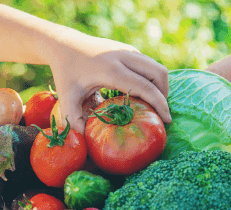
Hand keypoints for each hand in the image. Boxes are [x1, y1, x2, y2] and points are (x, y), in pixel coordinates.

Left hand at [48, 34, 170, 133]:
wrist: (64, 46)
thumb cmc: (65, 74)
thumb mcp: (66, 99)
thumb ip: (74, 122)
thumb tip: (86, 142)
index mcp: (111, 70)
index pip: (146, 87)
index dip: (160, 105)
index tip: (166, 120)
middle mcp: (123, 56)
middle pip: (158, 74)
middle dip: (164, 95)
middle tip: (159, 114)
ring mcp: (127, 50)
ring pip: (156, 67)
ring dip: (159, 86)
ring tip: (151, 105)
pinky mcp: (128, 50)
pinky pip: (148, 64)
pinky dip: (151, 79)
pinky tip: (141, 94)